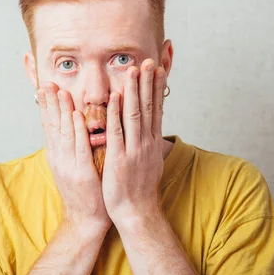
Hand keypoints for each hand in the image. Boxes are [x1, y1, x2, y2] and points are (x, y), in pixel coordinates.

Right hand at [37, 82, 110, 229]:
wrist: (85, 219)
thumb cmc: (84, 191)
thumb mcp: (72, 166)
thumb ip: (71, 146)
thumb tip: (69, 126)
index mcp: (57, 155)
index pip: (49, 126)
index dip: (46, 106)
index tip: (44, 87)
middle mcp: (59, 157)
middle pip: (52, 125)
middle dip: (50, 103)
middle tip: (47, 82)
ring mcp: (68, 164)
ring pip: (64, 132)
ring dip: (62, 110)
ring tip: (60, 91)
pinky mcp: (81, 172)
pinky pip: (79, 147)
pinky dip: (77, 130)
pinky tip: (75, 115)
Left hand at [102, 59, 166, 225]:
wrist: (137, 213)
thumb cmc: (140, 189)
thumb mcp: (150, 162)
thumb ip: (150, 143)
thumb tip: (153, 131)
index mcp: (152, 142)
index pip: (156, 109)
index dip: (157, 88)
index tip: (158, 69)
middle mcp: (146, 143)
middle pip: (147, 107)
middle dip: (148, 83)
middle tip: (149, 60)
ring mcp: (133, 150)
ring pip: (134, 114)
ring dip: (133, 91)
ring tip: (134, 70)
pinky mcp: (119, 158)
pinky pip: (117, 132)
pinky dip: (116, 114)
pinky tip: (115, 97)